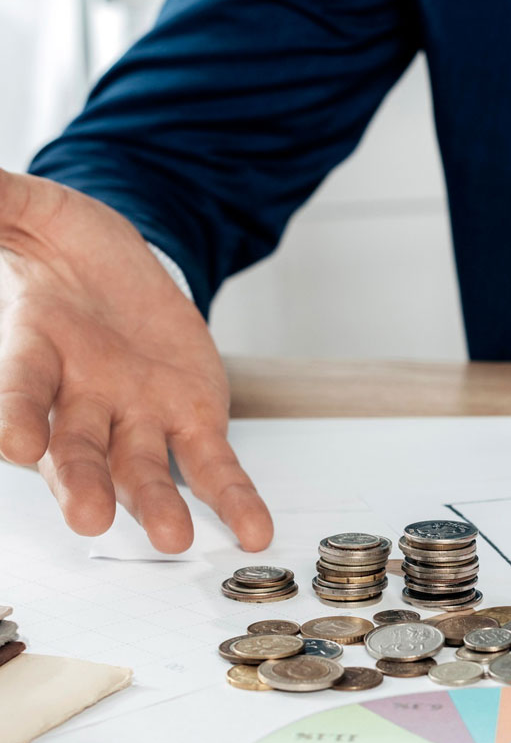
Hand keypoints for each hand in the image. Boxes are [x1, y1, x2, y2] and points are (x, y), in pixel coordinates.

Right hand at [0, 170, 272, 552]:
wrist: (116, 265)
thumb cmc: (63, 246)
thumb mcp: (30, 211)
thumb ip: (3, 205)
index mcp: (34, 349)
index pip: (20, 389)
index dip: (15, 414)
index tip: (13, 443)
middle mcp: (82, 398)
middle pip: (78, 449)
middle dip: (82, 482)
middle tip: (89, 517)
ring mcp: (139, 414)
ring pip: (143, 469)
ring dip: (156, 504)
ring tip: (172, 538)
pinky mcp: (193, 419)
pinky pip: (213, 467)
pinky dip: (233, 500)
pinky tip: (253, 531)